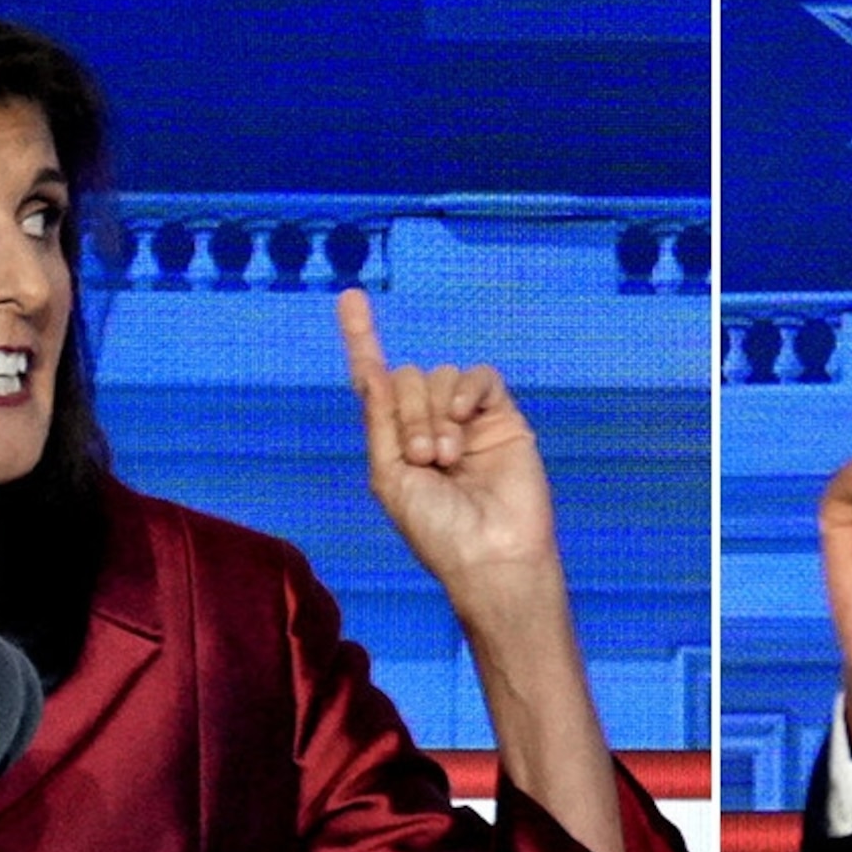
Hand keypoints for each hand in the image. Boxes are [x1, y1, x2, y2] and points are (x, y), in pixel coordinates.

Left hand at [338, 288, 556, 597]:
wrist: (490, 554)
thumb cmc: (436, 529)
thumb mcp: (390, 476)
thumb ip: (381, 421)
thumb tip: (374, 371)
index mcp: (396, 439)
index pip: (376, 380)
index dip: (363, 340)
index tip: (350, 298)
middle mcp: (430, 423)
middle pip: (407, 376)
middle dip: (408, 413)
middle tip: (424, 457)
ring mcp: (467, 419)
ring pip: (440, 377)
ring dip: (436, 415)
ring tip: (446, 458)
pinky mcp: (501, 417)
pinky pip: (479, 378)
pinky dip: (467, 392)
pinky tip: (465, 421)